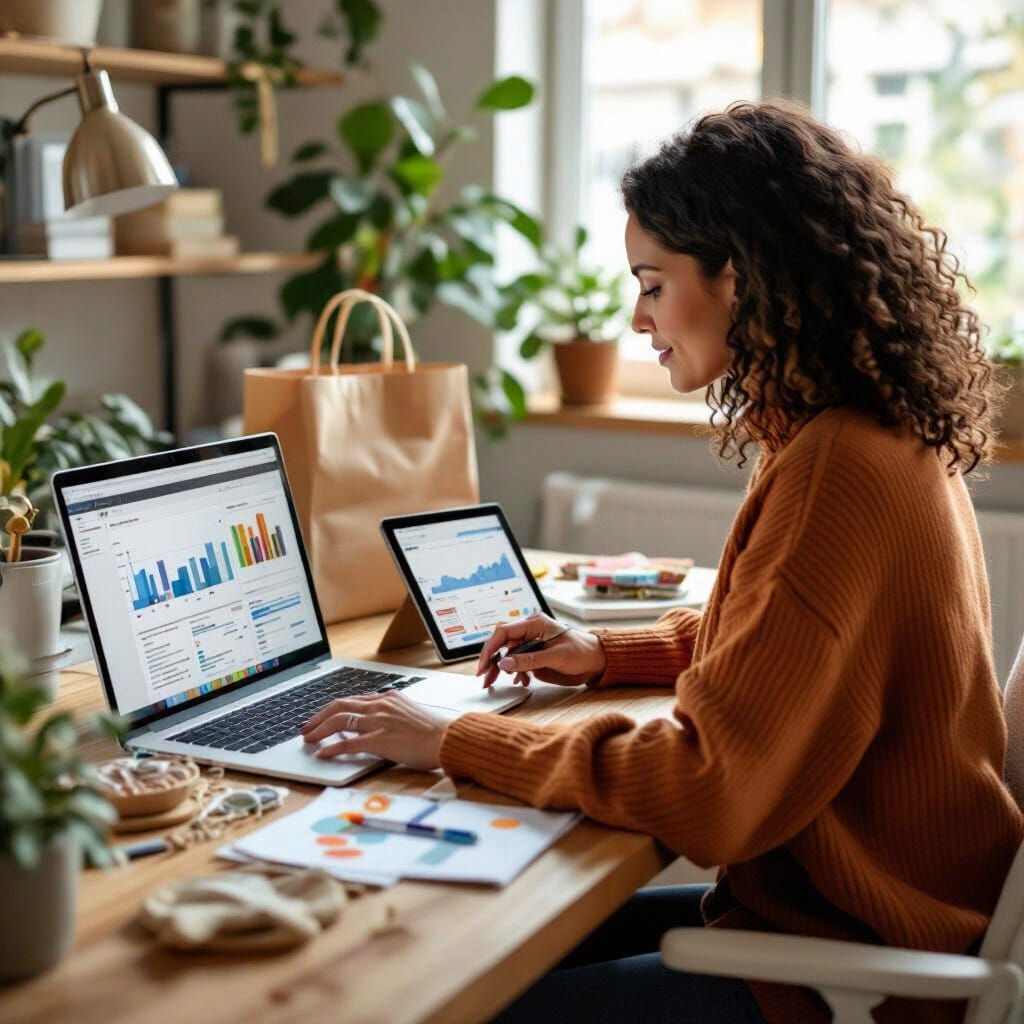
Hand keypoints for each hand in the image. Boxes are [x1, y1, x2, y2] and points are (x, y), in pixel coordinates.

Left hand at [300, 691, 448, 770]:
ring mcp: (379, 721)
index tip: (322, 717)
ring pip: (339, 721)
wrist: (448, 738)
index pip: (352, 700)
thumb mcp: (410, 714)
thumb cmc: (434, 731)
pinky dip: (332, 748)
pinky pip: (349, 743)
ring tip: (309, 739)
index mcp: (388, 698)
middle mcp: (380, 705)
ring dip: (319, 730)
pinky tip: (323, 753)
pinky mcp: (380, 739)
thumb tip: (375, 722)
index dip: (332, 709)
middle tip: (306, 728)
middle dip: (318, 717)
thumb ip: (391, 714)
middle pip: (339, 705)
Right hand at [476, 612, 606, 688]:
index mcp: (534, 624)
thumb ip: (530, 659)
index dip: (490, 648)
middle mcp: (529, 632)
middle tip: (486, 679)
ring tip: (500, 683)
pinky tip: (522, 681)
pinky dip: (516, 673)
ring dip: (504, 670)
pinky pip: (517, 663)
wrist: (596, 661)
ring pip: (507, 655)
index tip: (484, 665)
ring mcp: (530, 644)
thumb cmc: (582, 651)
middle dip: (493, 662)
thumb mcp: (556, 656)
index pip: (503, 632)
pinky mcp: (533, 656)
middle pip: (502, 645)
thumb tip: (504, 663)